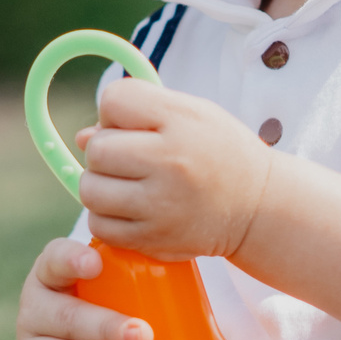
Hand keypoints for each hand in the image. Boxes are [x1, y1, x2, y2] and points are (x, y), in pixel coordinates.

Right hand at [14, 238, 151, 339]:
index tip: (96, 264)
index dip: (72, 260)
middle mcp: (38, 309)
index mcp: (55, 276)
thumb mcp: (126, 293)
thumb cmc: (115, 316)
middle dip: (105, 325)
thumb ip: (151, 278)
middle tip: (143, 334)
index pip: (56, 260)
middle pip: (66, 315)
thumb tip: (223, 273)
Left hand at [76, 78, 275, 260]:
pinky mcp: (155, 239)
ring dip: (101, 186)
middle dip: (105, 151)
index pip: (113, 101)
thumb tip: (81, 136)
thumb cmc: (220, 153)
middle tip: (130, 158)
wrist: (259, 207)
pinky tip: (131, 209)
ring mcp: (161, 205)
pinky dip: (107, 217)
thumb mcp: (192, 114)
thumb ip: (139, 112)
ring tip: (127, 184)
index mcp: (181, 121)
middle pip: (96, 149)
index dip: (116, 112)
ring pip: (91, 190)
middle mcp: (170, 162)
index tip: (135, 125)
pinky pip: (100, 226)